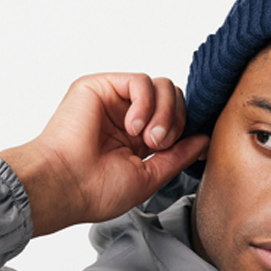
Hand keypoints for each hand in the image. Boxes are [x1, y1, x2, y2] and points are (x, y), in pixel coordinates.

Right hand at [0, 73, 209, 235]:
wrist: (66, 186)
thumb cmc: (96, 190)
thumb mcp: (150, 176)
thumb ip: (178, 156)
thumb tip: (204, 140)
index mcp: (137, 137)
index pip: (176, 116)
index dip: (185, 128)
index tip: (181, 148)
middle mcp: (126, 115)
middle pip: (173, 96)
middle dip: (177, 121)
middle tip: (159, 146)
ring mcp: (113, 100)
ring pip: (161, 86)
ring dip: (164, 113)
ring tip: (148, 139)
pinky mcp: (99, 86)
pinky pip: (141, 80)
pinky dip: (145, 103)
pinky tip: (132, 127)